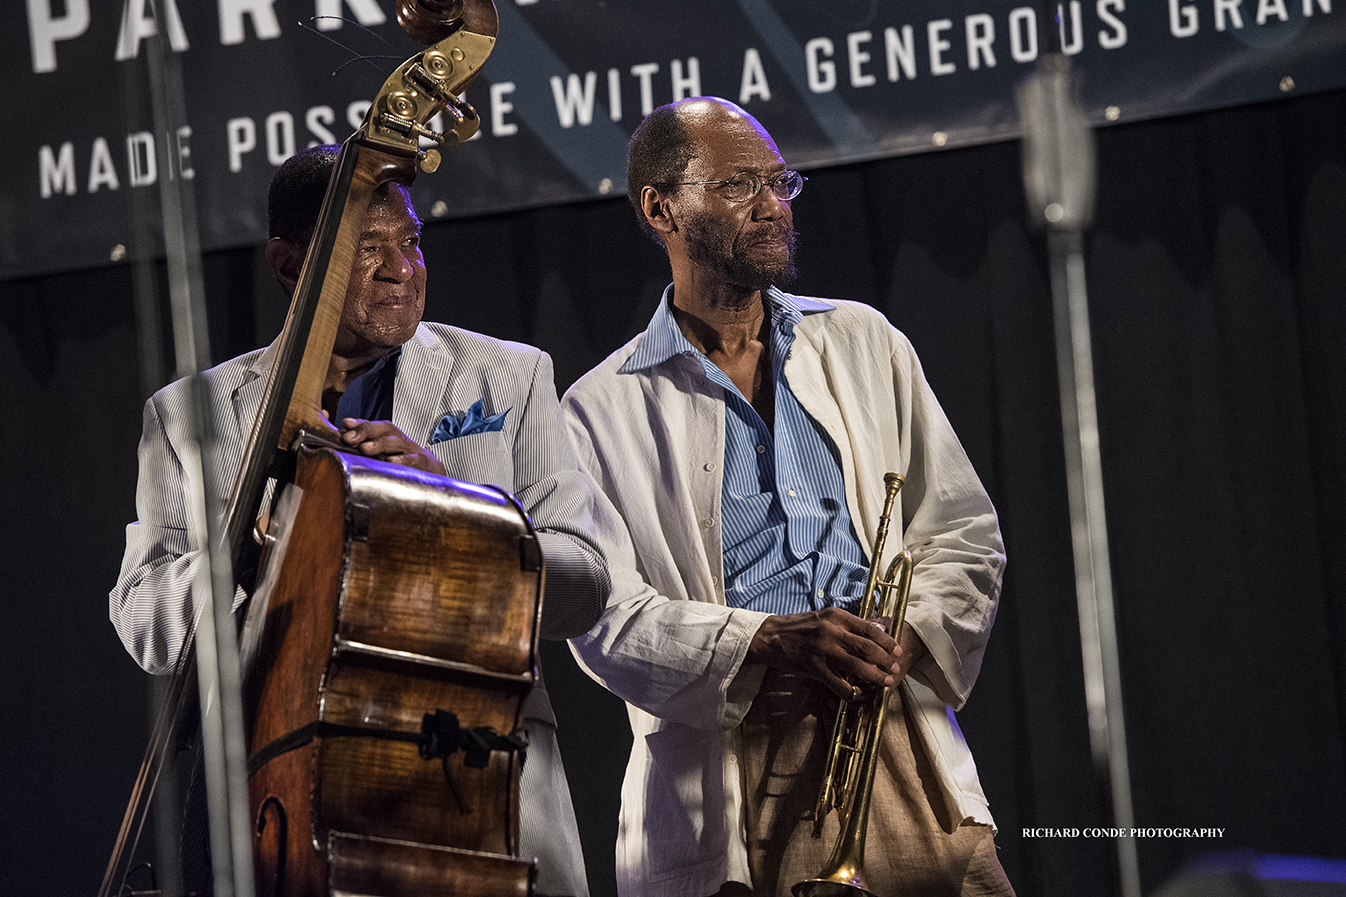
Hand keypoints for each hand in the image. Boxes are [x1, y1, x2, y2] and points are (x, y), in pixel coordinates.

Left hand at [338, 418, 445, 474]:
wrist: (437, 484)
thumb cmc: (408, 470)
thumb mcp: (386, 459)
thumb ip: (365, 449)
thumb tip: (340, 438)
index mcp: (394, 439)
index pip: (376, 426)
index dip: (361, 424)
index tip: (345, 424)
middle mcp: (404, 442)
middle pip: (387, 429)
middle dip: (366, 431)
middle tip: (349, 438)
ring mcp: (416, 452)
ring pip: (398, 443)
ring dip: (380, 444)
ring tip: (365, 449)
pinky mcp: (428, 465)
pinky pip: (416, 460)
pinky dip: (403, 460)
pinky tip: (391, 462)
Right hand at [747, 607, 906, 700]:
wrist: (770, 636)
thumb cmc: (800, 627)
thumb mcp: (826, 618)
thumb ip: (851, 624)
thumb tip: (880, 626)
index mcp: (837, 616)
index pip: (869, 628)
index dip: (887, 641)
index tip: (898, 649)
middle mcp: (831, 630)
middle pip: (866, 646)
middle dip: (885, 659)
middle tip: (896, 668)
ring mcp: (822, 649)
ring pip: (856, 665)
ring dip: (874, 675)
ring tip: (885, 681)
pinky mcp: (813, 666)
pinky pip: (837, 682)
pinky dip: (850, 691)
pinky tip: (858, 694)